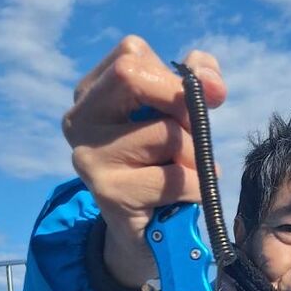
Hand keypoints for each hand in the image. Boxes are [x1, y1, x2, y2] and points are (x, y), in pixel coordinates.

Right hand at [62, 36, 227, 286]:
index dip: (176, 74)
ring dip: (194, 156)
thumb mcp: (176, 117)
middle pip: (133, 76)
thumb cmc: (162, 167)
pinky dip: (194, 187)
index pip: (132, 53)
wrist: (147, 237)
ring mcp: (90, 157)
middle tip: (192, 136)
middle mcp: (79, 120)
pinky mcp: (109, 193)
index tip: (203, 99)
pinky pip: (174, 177)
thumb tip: (211, 83)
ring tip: (186, 173)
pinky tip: (186, 196)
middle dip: (180, 105)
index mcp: (90, 93)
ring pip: (164, 132)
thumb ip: (194, 82)